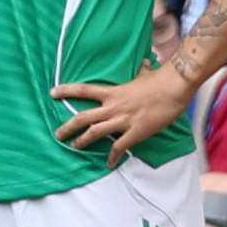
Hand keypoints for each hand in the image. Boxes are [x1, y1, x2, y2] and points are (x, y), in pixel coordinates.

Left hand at [52, 63, 194, 168]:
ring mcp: (123, 120)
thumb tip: (145, 63)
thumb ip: (140, 71)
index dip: (66, 91)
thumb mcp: (145, 74)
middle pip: (83, 117)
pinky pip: (119, 147)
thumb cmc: (160, 79)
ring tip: (74, 147)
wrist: (174, 87)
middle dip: (68, 127)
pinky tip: (108, 163)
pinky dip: (112, 156)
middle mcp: (113, 107)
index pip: (84, 90)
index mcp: (113, 92)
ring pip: (95, 133)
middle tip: (57, 134)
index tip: (52, 93)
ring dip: (82, 141)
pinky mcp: (136, 132)